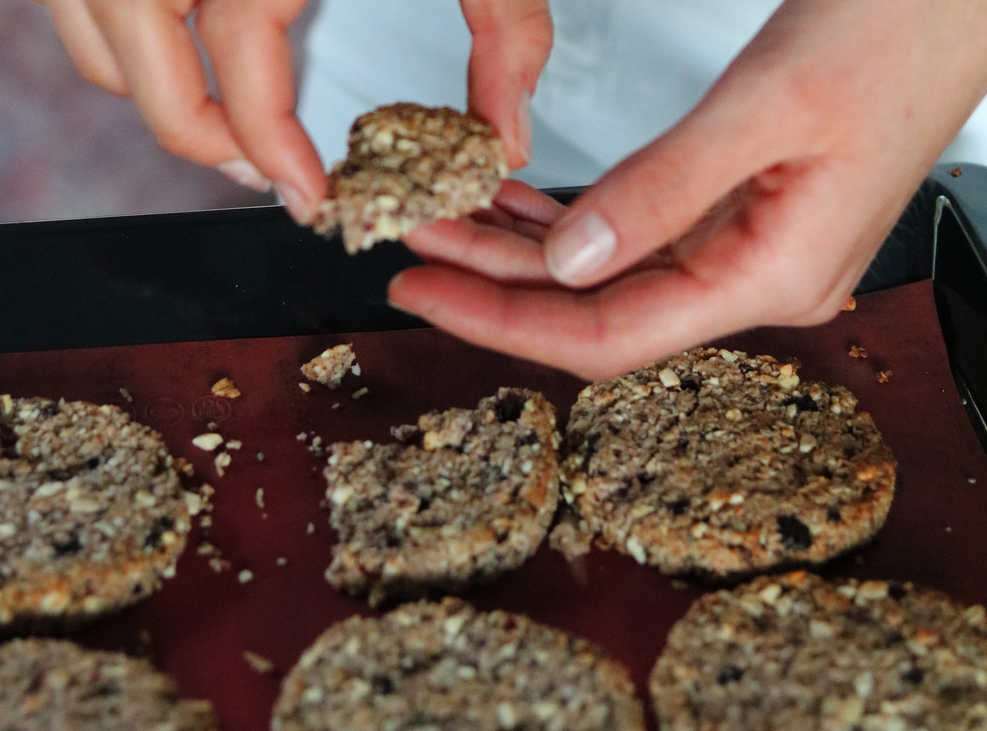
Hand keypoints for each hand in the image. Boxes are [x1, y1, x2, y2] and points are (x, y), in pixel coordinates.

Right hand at [30, 0, 551, 222]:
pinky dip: (126, 31)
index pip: (232, 68)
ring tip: (230, 120)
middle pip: (134, 66)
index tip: (307, 190)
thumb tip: (504, 131)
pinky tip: (192, 42)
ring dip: (153, 90)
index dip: (266, 146)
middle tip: (267, 168)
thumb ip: (504, 25)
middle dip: (201, 138)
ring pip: (93, 33)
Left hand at [390, 0, 986, 379]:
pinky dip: (571, 225)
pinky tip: (515, 210)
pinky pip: (636, 238)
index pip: (610, 335)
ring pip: (609, 276)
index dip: (504, 322)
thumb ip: (661, 188)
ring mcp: (749, 252)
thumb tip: (566, 262)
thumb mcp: (768, 103)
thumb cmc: (901, 31)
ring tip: (447, 227)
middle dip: (497, 287)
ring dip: (524, 255)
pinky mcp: (739, 216)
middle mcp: (760, 282)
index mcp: (773, 276)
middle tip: (412, 263)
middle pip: (599, 312)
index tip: (423, 295)